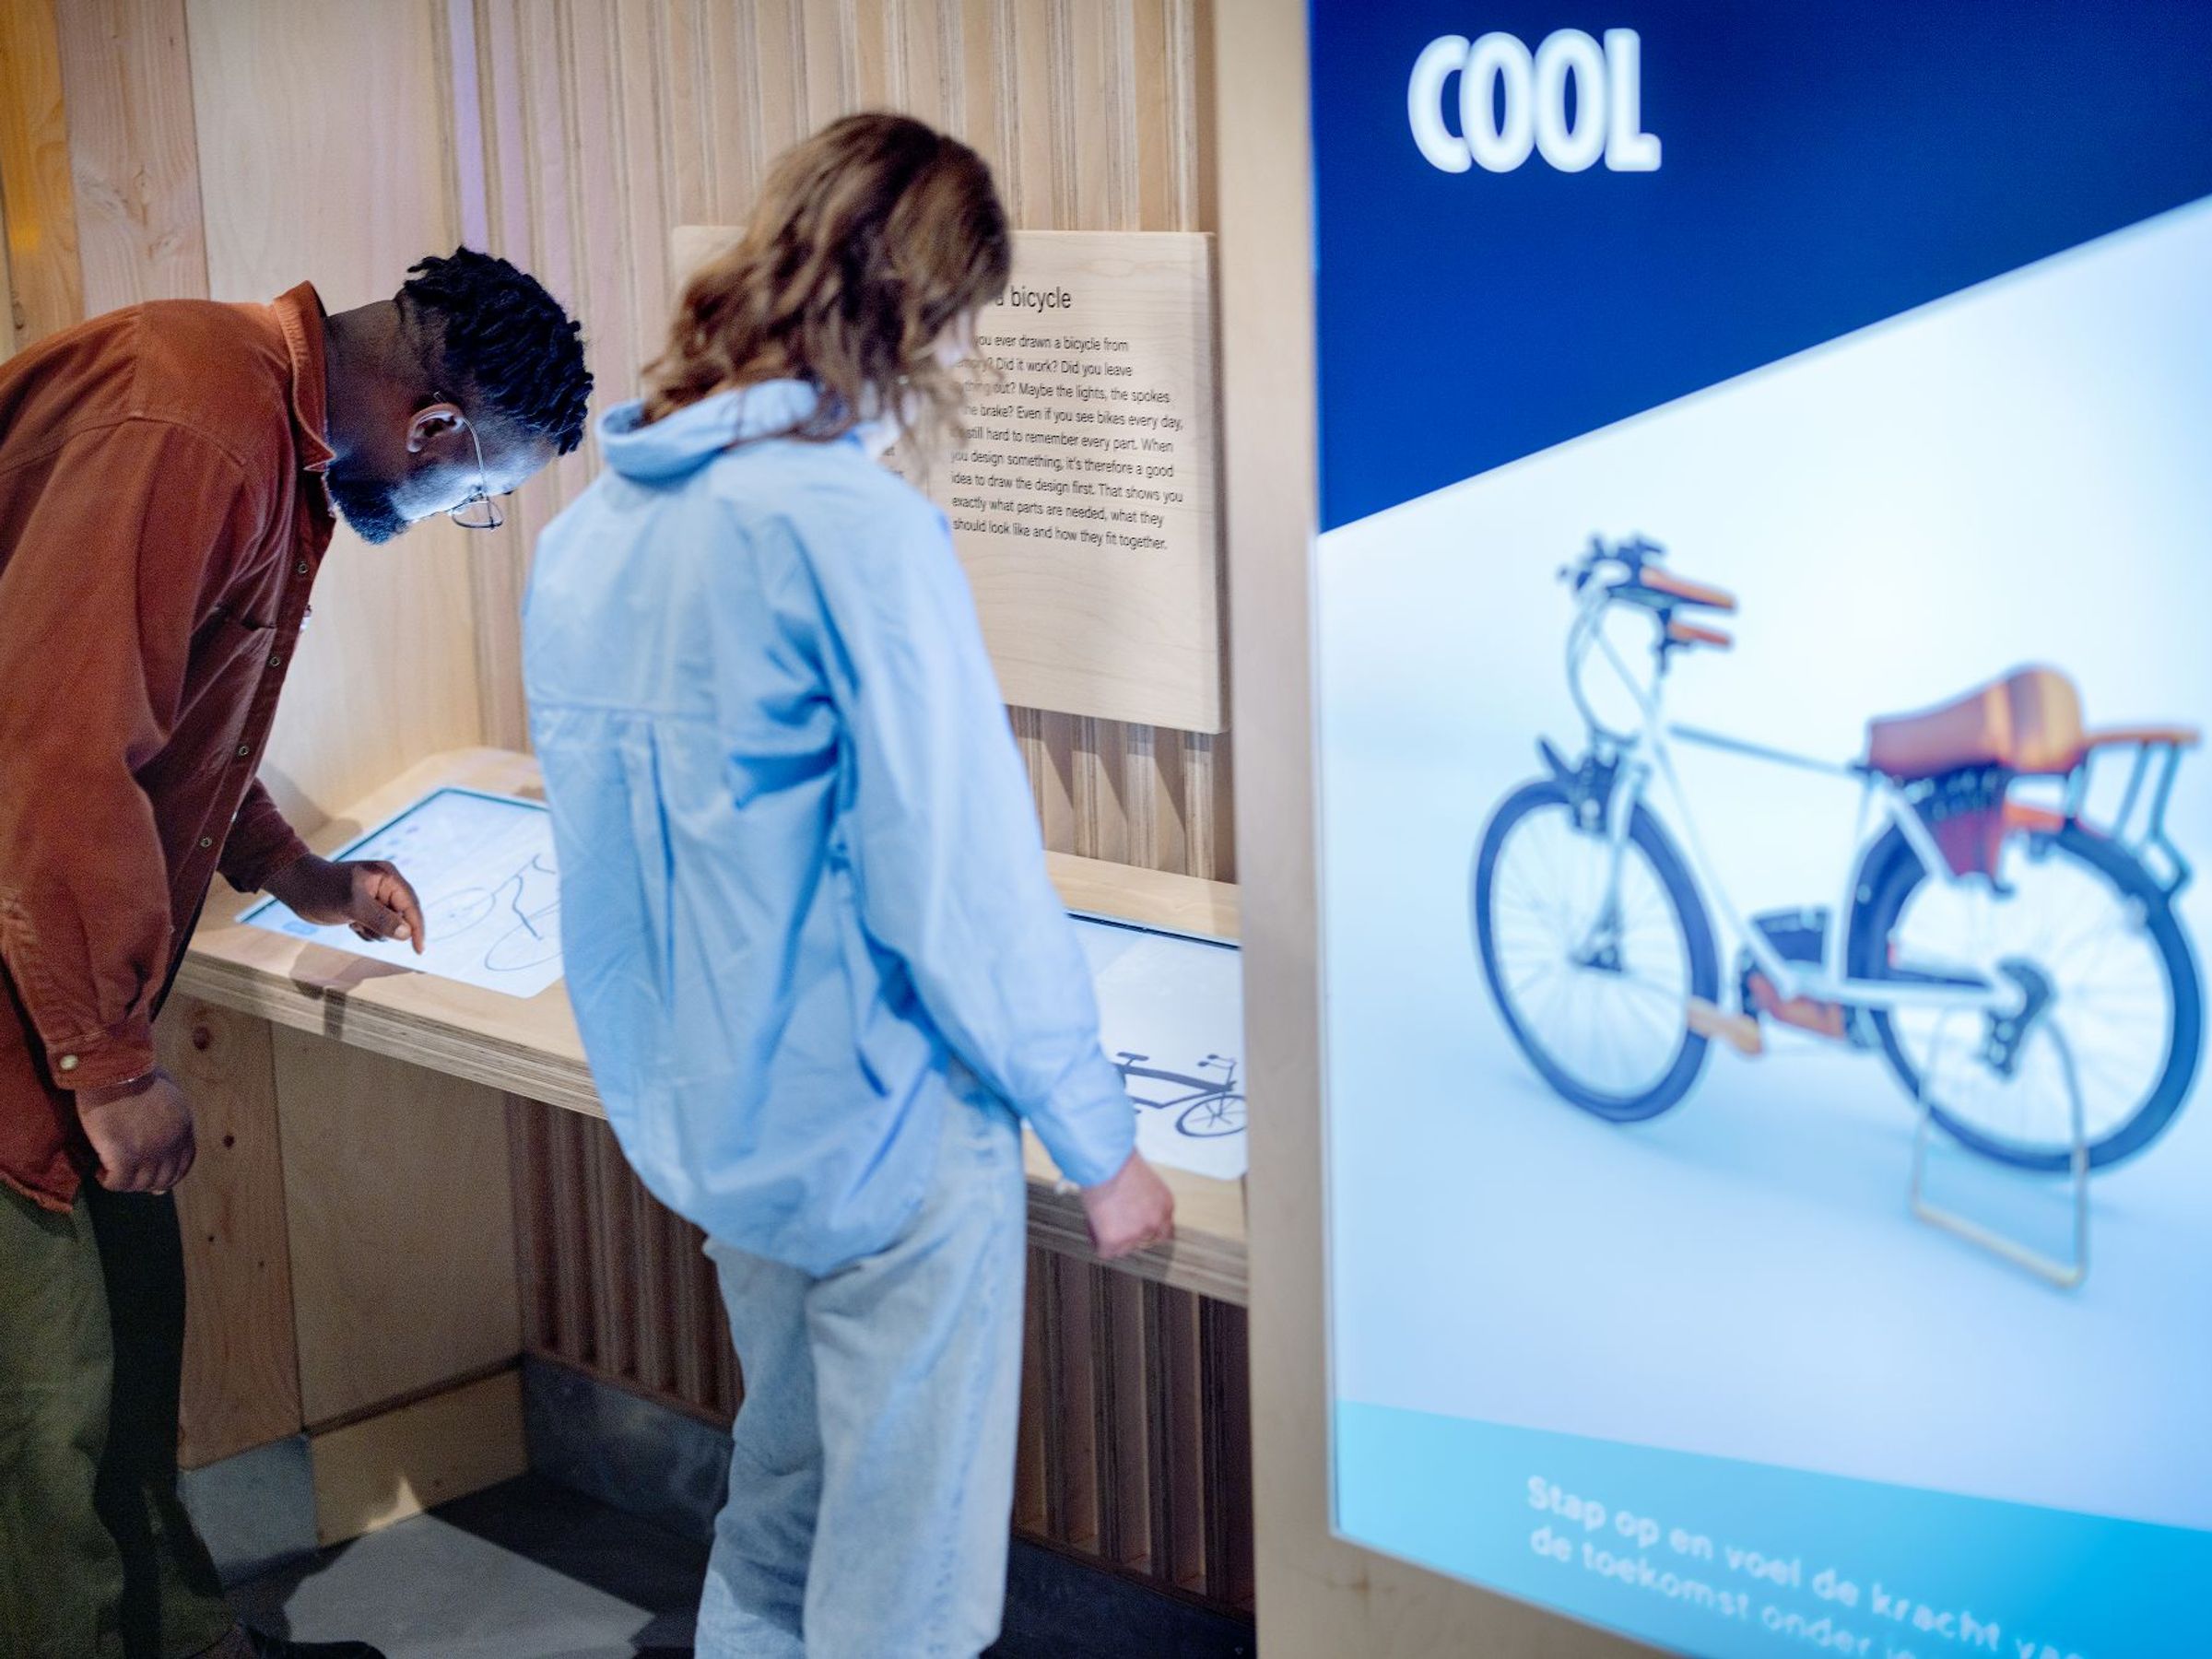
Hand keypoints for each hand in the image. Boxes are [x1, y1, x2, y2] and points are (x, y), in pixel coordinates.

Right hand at [78, 1071, 196, 1193]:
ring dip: (125, 1182)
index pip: (183, 1165)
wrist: (116, 1071)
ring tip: (110, 1171)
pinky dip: (108, 1181)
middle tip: (127, 1177)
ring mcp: (149, 1153)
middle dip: (145, 1183)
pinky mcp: (124, 1158)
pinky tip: (100, 1170)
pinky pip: (117, 1183)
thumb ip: (171, 1114)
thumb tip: (166, 1130)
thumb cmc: (137, 1075)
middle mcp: (171, 1145)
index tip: (156, 1184)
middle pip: (162, 1180)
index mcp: (183, 1129)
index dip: (168, 1177)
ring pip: (139, 1184)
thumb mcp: (169, 1093)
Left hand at [266, 854, 426, 954]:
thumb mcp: (352, 905)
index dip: (417, 928)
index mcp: (388, 877)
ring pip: (389, 925)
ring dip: (374, 931)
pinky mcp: (365, 908)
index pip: (410, 905)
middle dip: (385, 928)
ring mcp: (376, 897)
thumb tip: (406, 934)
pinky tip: (351, 925)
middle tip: (362, 926)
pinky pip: (377, 927)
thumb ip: (381, 919)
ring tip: (355, 924)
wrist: (297, 887)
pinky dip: (366, 931)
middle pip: (402, 917)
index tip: (418, 950)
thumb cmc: (323, 890)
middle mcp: (385, 886)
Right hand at [1080, 1152, 1174, 1259]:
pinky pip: (1104, 1251)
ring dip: (1112, 1236)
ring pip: (1123, 1248)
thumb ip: (1145, 1198)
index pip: (1163, 1231)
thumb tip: (1134, 1207)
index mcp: (1165, 1204)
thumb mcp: (1144, 1179)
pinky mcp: (1115, 1240)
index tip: (1133, 1226)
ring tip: (1100, 1215)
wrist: (1104, 1160)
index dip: (1145, 1229)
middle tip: (1114, 1221)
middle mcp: (1155, 1222)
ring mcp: (1136, 1233)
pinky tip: (1093, 1223)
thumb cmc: (1119, 1160)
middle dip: (1129, 1235)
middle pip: (1143, 1242)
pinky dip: (1096, 1240)